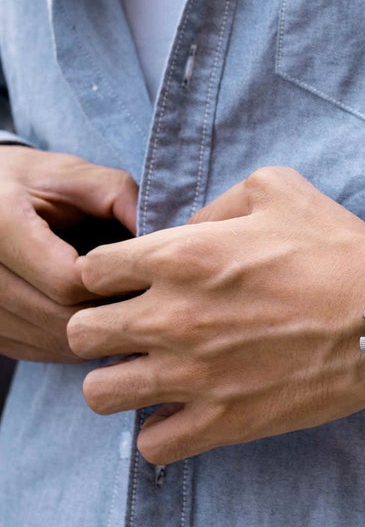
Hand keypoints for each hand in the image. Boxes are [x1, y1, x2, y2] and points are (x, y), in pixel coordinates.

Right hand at [0, 145, 137, 361]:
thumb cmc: (37, 182)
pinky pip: (37, 350)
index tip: (141, 272)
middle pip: (60, 317)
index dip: (113, 282)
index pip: (68, 280)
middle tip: (148, 299)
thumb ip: (121, 198)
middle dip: (112, 312)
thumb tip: (166, 237)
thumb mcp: (78, 176)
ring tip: (127, 309)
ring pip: (51, 340)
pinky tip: (97, 322)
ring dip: (98, 333)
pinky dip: (74, 344)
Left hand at [67, 167, 364, 463]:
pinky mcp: (225, 421)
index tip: (134, 285)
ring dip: (121, 383)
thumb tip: (185, 233)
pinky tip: (188, 412)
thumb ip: (213, 205)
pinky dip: (162, 432)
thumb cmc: (336, 249)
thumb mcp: (276, 189)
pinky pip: (154, 446)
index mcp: (179, 256)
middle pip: (81, 335)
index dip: (108, 277)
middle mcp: (173, 317)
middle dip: (103, 329)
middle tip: (141, 331)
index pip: (90, 271)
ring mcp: (194, 376)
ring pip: (101, 395)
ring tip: (156, 375)